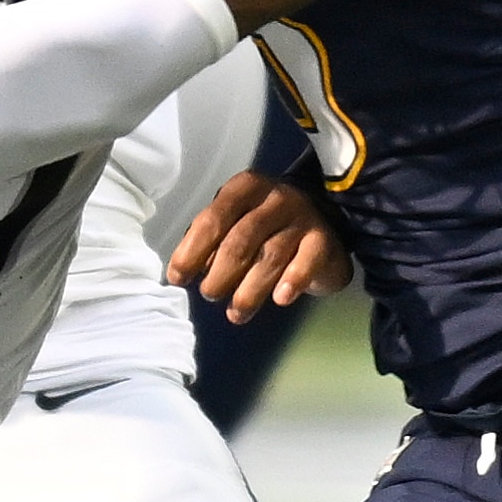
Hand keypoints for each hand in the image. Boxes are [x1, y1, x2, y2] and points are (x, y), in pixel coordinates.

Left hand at [169, 171, 353, 321]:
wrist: (322, 224)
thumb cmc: (266, 227)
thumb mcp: (235, 224)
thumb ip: (210, 241)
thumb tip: (183, 270)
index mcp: (244, 189)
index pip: (213, 219)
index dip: (192, 251)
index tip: (178, 278)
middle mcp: (273, 197)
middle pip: (240, 240)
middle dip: (219, 274)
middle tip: (209, 294)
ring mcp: (301, 217)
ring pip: (270, 256)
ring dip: (249, 290)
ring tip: (235, 312)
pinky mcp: (323, 240)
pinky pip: (306, 261)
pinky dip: (292, 280)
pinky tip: (280, 299)